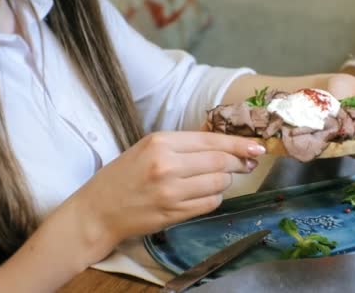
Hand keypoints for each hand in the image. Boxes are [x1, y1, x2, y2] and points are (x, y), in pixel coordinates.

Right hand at [73, 131, 265, 260]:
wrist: (98, 210)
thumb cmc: (123, 175)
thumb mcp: (148, 147)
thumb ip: (183, 144)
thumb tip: (222, 143)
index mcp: (160, 143)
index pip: (211, 141)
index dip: (238, 144)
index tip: (256, 147)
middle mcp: (166, 166)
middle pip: (220, 162)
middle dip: (239, 163)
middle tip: (248, 163)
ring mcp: (170, 192)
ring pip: (218, 184)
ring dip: (227, 181)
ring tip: (222, 178)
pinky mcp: (173, 214)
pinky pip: (209, 203)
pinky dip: (215, 197)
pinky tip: (207, 193)